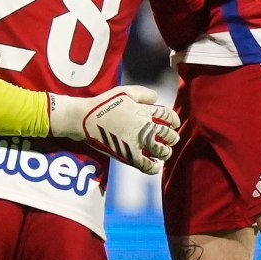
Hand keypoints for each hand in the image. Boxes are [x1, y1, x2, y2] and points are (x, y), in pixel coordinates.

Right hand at [49, 85, 180, 174]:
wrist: (85, 118)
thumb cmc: (104, 104)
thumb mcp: (124, 92)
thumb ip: (144, 93)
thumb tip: (157, 99)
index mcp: (144, 111)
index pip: (168, 116)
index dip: (174, 120)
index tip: (175, 124)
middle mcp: (144, 127)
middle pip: (168, 134)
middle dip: (172, 137)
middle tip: (172, 139)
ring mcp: (137, 142)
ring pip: (161, 151)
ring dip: (166, 152)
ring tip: (165, 152)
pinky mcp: (129, 155)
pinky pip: (147, 165)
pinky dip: (154, 167)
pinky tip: (155, 165)